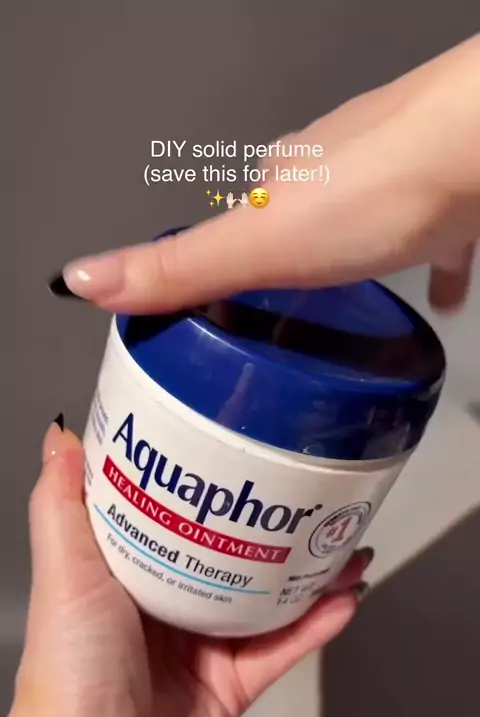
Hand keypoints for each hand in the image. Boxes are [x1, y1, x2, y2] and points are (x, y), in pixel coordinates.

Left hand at [0, 421, 371, 716]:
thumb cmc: (70, 668)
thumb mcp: (67, 571)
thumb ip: (62, 505)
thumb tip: (60, 437)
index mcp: (133, 573)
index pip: (178, 517)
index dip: (209, 488)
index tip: (240, 454)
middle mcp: (172, 605)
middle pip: (234, 555)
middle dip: (272, 527)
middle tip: (310, 496)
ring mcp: (207, 646)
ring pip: (269, 599)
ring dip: (310, 573)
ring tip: (346, 543)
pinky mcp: (236, 684)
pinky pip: (284, 647)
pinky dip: (316, 624)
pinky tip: (345, 597)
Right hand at [58, 36, 479, 314]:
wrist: (475, 149)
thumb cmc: (373, 191)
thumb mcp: (255, 246)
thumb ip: (178, 269)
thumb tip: (83, 277)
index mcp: (279, 185)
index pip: (233, 222)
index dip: (219, 259)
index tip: (215, 297)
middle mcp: (333, 174)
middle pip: (297, 222)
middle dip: (285, 261)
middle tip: (281, 311)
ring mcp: (394, 182)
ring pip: (363, 226)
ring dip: (350, 262)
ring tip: (345, 312)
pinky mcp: (448, 202)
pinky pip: (435, 242)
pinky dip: (435, 269)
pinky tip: (439, 298)